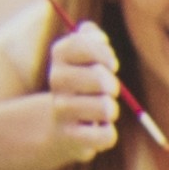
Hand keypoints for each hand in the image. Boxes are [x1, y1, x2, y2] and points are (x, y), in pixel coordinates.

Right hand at [0, 19, 128, 169]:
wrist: (57, 128)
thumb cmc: (81, 87)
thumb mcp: (83, 59)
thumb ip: (90, 38)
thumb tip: (93, 32)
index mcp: (59, 58)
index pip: (82, 44)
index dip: (103, 53)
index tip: (109, 63)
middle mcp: (56, 81)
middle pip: (98, 77)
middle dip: (112, 85)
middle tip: (108, 90)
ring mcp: (62, 110)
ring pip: (106, 108)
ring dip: (110, 110)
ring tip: (99, 110)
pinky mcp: (70, 137)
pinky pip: (106, 135)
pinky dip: (107, 134)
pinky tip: (97, 129)